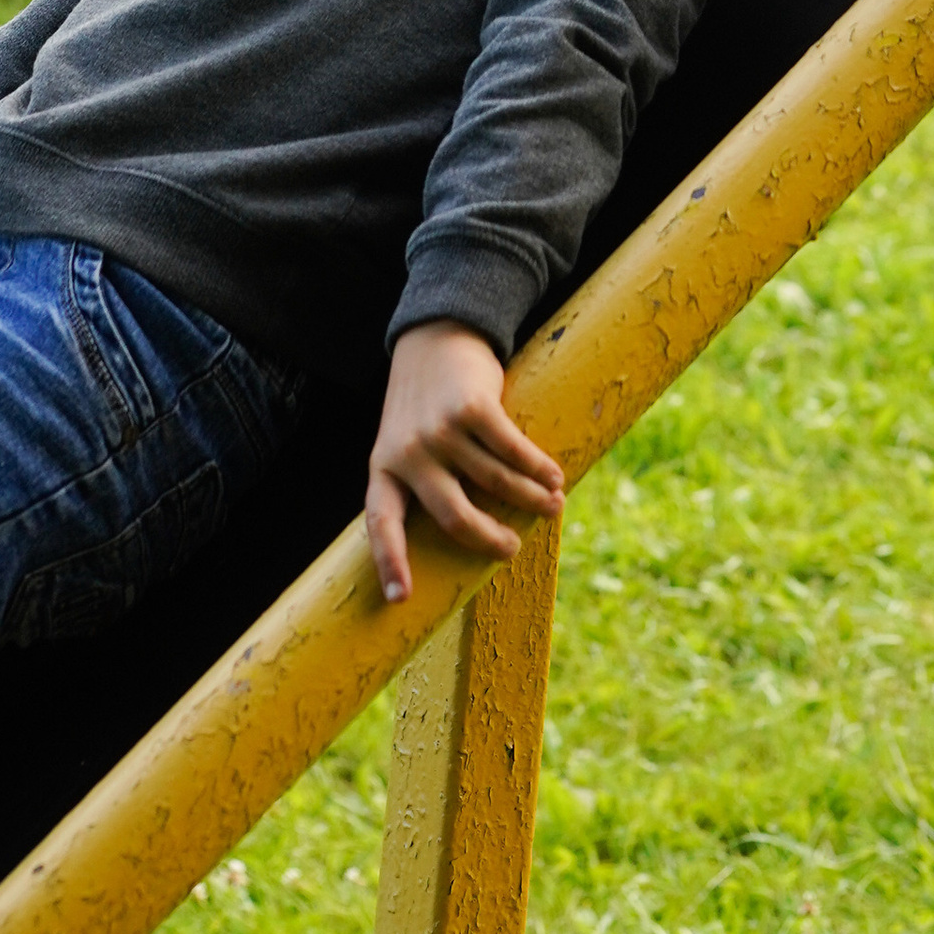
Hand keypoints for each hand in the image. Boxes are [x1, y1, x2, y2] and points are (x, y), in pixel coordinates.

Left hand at [366, 322, 564, 589]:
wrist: (435, 333)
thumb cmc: (422, 401)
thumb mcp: (403, 440)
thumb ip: (421, 481)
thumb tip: (467, 534)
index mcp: (383, 467)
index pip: (380, 523)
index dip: (390, 562)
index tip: (399, 599)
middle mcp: (409, 453)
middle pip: (454, 516)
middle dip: (489, 539)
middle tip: (511, 548)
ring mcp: (441, 430)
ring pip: (494, 482)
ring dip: (530, 498)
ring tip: (551, 505)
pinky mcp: (473, 408)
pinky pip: (512, 451)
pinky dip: (538, 468)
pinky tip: (553, 476)